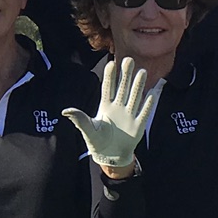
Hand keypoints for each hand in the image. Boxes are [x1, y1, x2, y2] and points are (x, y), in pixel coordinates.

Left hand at [63, 56, 159, 173]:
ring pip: (135, 97)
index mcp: (105, 107)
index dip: (110, 76)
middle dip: (126, 75)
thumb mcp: (88, 130)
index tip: (111, 63)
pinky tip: (152, 92)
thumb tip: (65, 111)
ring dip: (138, 85)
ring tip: (141, 71)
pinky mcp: (138, 125)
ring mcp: (129, 116)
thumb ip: (79, 119)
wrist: (110, 157)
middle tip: (128, 60)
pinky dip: (148, 103)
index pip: (108, 88)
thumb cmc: (97, 142)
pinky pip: (144, 112)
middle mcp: (118, 108)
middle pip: (123, 88)